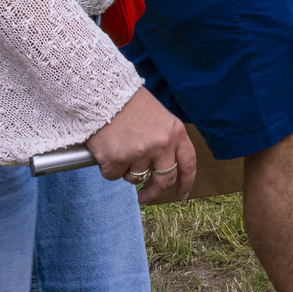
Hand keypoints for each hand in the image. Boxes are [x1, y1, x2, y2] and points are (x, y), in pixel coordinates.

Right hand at [86, 88, 196, 204]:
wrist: (104, 93)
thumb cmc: (131, 105)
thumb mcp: (160, 118)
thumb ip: (166, 141)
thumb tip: (162, 169)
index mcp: (176, 132)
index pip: (188, 164)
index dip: (186, 183)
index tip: (181, 196)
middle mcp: (162, 144)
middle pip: (165, 180)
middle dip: (155, 192)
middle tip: (145, 198)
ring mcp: (139, 152)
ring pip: (135, 178)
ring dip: (127, 170)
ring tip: (120, 148)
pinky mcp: (117, 159)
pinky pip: (113, 175)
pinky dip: (109, 167)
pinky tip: (107, 149)